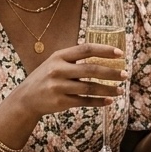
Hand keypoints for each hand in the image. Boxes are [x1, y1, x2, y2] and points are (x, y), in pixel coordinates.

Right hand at [8, 43, 125, 118]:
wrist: (25, 99)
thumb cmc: (45, 78)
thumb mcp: (55, 62)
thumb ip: (74, 59)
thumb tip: (103, 56)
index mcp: (59, 56)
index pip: (86, 49)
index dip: (104, 50)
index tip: (120, 54)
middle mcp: (58, 70)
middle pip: (91, 70)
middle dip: (111, 72)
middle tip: (124, 75)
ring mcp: (59, 86)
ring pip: (90, 88)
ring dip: (108, 89)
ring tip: (120, 90)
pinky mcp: (61, 102)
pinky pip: (84, 102)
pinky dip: (98, 102)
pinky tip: (108, 101)